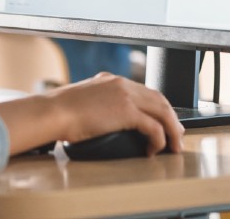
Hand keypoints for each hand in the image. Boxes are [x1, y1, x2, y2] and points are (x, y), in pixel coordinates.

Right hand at [0, 73, 183, 156]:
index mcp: (111, 80)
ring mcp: (126, 95)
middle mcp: (122, 84)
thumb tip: (103, 120)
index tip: (162, 120)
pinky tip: (153, 149)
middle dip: (171, 118)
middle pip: (159, 99)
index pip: (144, 91)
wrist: (53, 111)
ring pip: (163, 110)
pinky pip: (153, 126)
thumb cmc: (59, 111)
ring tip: (173, 145)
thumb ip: (98, 104)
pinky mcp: (126, 111)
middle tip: (177, 134)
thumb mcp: (83, 101)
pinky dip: (159, 139)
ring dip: (172, 129)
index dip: (158, 107)